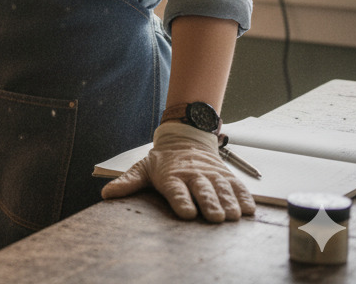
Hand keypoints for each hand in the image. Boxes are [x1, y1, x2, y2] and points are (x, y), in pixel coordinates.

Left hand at [101, 122, 256, 221]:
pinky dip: (244, 197)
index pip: (176, 190)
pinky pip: (237, 187)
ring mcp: (211, 175)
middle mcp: (192, 175)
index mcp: (171, 176)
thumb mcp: (142, 168)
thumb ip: (127, 182)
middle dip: (208, 203)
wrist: (184, 139)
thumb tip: (106, 194)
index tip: (186, 213)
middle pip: (202, 190)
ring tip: (232, 216)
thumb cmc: (162, 161)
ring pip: (222, 189)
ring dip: (228, 202)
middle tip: (215, 217)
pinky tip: (248, 210)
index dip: (181, 201)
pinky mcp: (226, 176)